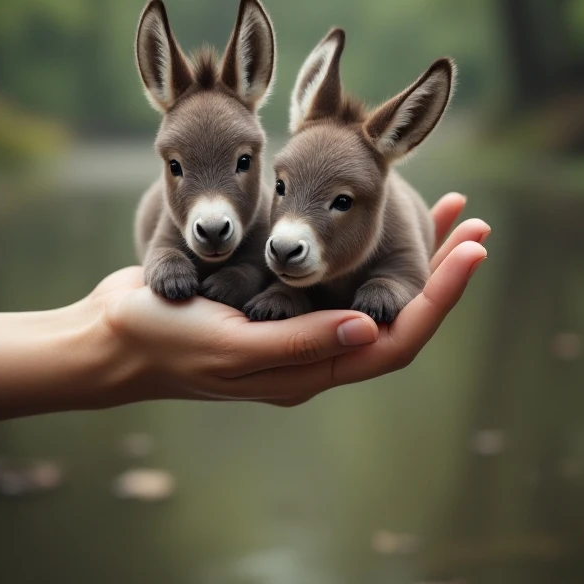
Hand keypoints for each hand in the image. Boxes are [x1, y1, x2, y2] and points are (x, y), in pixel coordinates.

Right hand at [94, 193, 487, 406]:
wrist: (110, 337)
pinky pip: (340, 278)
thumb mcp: (228, 343)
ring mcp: (296, 333)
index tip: (472, 249)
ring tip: (443, 210)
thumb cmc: (161, 339)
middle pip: (397, 318)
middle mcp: (312, 357)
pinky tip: (376, 214)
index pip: (395, 341)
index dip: (440, 297)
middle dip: (440, 272)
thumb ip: (298, 342)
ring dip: (412, 257)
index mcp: (307, 373)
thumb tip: (370, 331)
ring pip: (373, 295)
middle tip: (473, 221)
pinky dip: (368, 248)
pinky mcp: (278, 306)